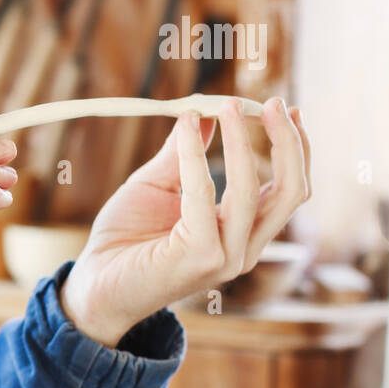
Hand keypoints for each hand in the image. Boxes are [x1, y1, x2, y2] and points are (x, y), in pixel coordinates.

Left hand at [59, 97, 311, 346]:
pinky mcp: (202, 257)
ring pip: (255, 191)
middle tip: (271, 102)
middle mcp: (244, 248)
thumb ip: (181, 155)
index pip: (288, 189)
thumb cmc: (124, 240)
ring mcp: (227, 257)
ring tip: (226, 105)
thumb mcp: (155, 186)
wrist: (94, 285)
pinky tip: (187, 128)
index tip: (284, 108)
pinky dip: (195, 156)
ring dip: (244, 142)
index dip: (294, 147)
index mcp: (243, 233)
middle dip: (287, 142)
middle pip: (291, 191)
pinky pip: (205, 196)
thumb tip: (202, 114)